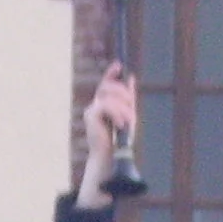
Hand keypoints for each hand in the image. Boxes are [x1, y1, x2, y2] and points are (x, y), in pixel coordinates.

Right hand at [78, 62, 136, 208]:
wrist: (111, 156)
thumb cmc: (119, 139)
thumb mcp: (128, 114)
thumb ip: (129, 98)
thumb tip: (131, 77)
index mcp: (104, 103)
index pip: (106, 83)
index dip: (111, 73)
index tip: (119, 65)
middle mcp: (96, 104)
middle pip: (109, 86)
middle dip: (124, 94)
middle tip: (131, 110)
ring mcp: (92, 109)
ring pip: (109, 95)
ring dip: (123, 107)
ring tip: (126, 122)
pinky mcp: (90, 115)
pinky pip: (106, 105)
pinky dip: (117, 114)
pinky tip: (120, 124)